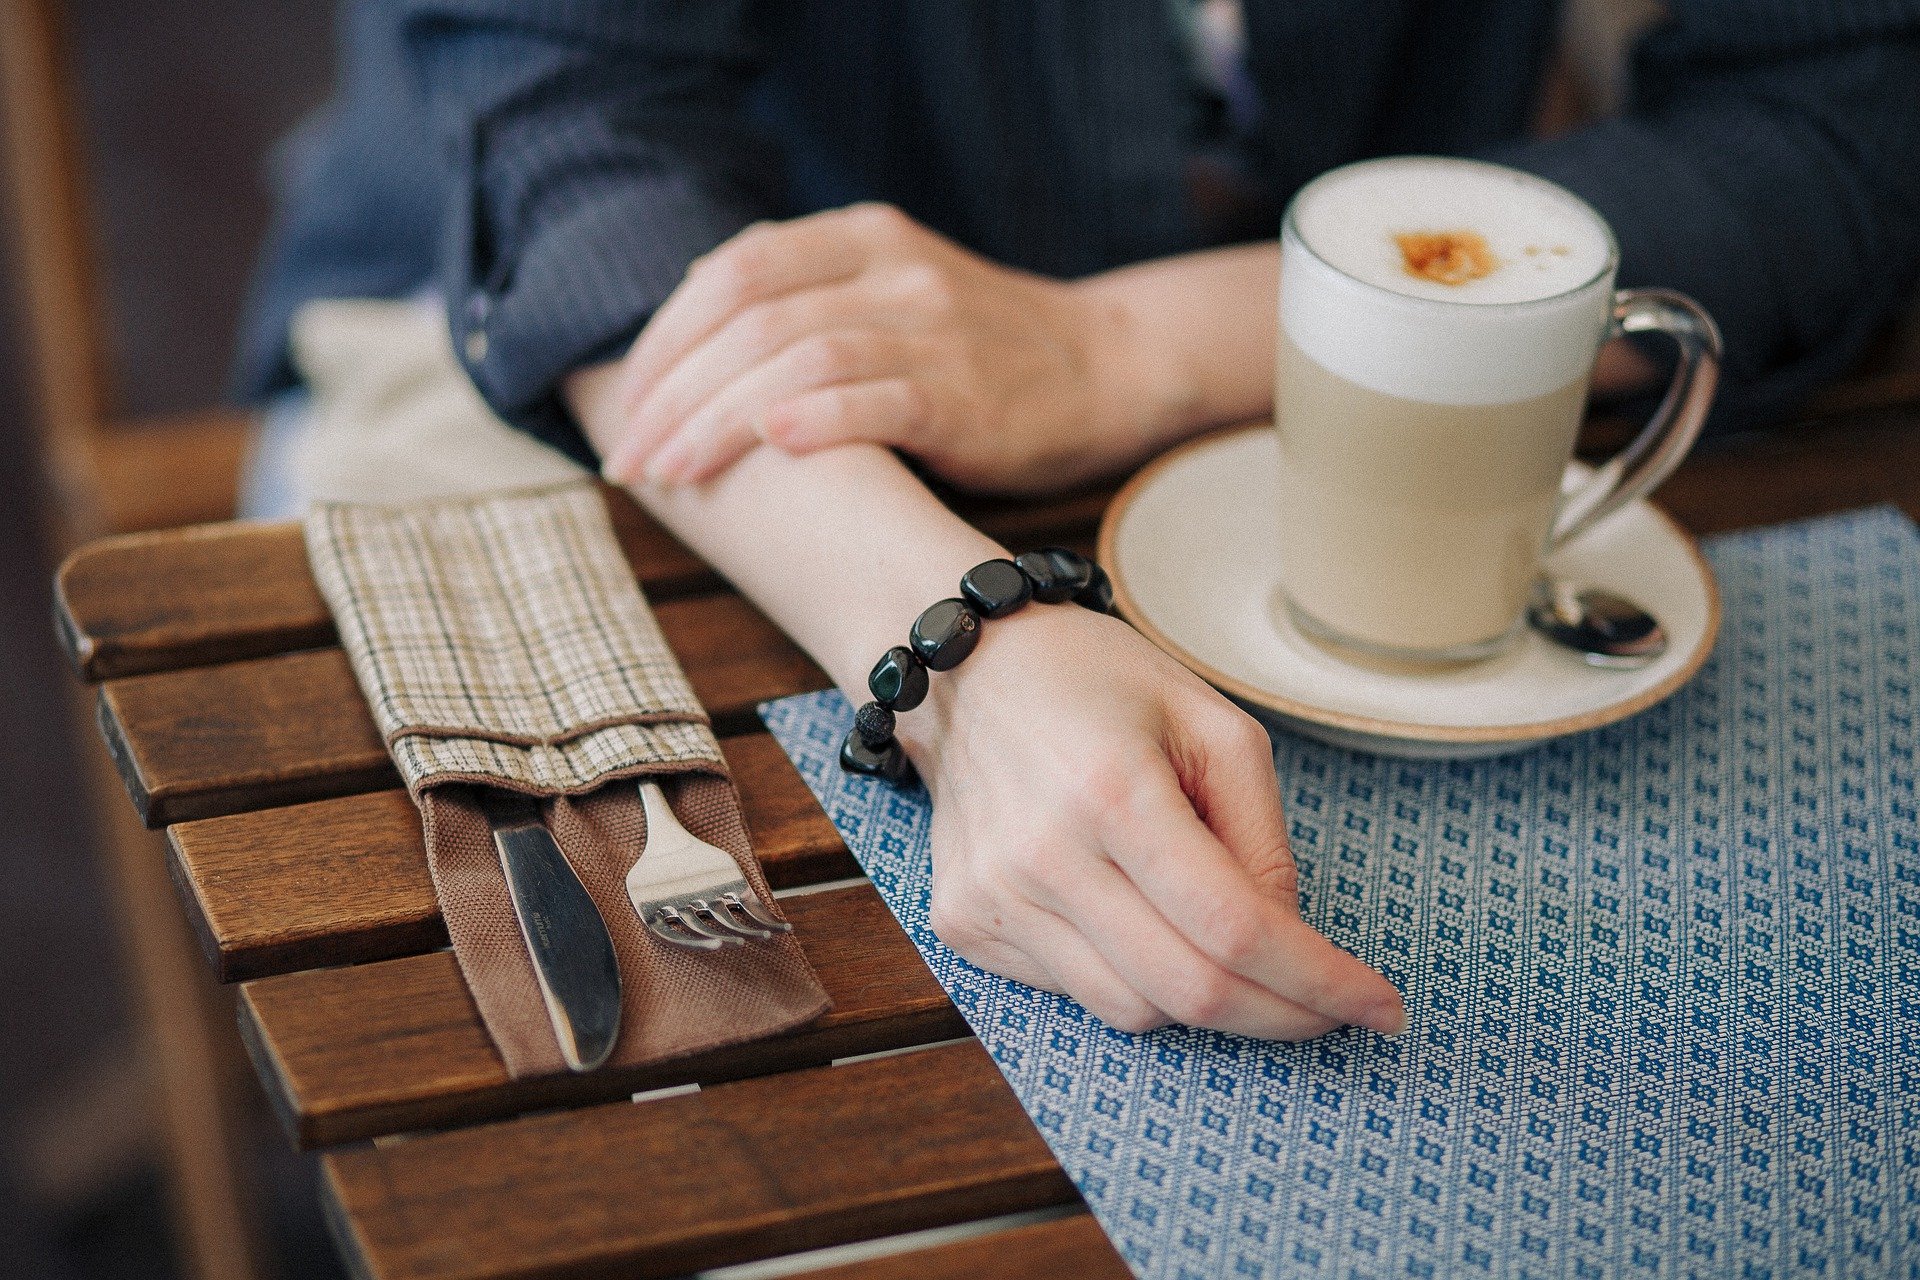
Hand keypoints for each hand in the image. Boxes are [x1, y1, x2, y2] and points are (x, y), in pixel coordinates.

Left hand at [594, 203, 1177, 493]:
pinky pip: (880, 398)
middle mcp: (892, 270)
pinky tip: (771, 446)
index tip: (625, 407)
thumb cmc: (979, 349)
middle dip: (674, 393)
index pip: (733, 271)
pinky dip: (818, 419)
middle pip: (750, 318)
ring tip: (672, 474)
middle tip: (630, 459)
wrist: (1106, 367)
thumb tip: (690, 320)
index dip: (666, 339)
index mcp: (862, 237)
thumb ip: (804, 295)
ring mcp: (933, 328)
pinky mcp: (969, 394)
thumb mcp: (890, 290)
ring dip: (720, 421)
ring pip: (798, 359)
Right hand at [896, 603, 1406, 1038]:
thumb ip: (1261, 837)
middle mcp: (1041, 854)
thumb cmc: (1097, 682)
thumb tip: (1287, 943)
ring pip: (1132, 1010)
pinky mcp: (963, 922)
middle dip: (1283, 1017)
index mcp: (1113, 790)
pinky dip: (1133, 979)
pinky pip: (1076, 993)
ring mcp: (992, 897)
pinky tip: (1142, 921)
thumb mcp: (1213, 724)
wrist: (966, 670)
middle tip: (1332, 1011)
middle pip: (1189, 990)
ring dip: (1208, 1002)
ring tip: (1232, 951)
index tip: (1381, 1007)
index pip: (1234, 928)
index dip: (1319, 982)